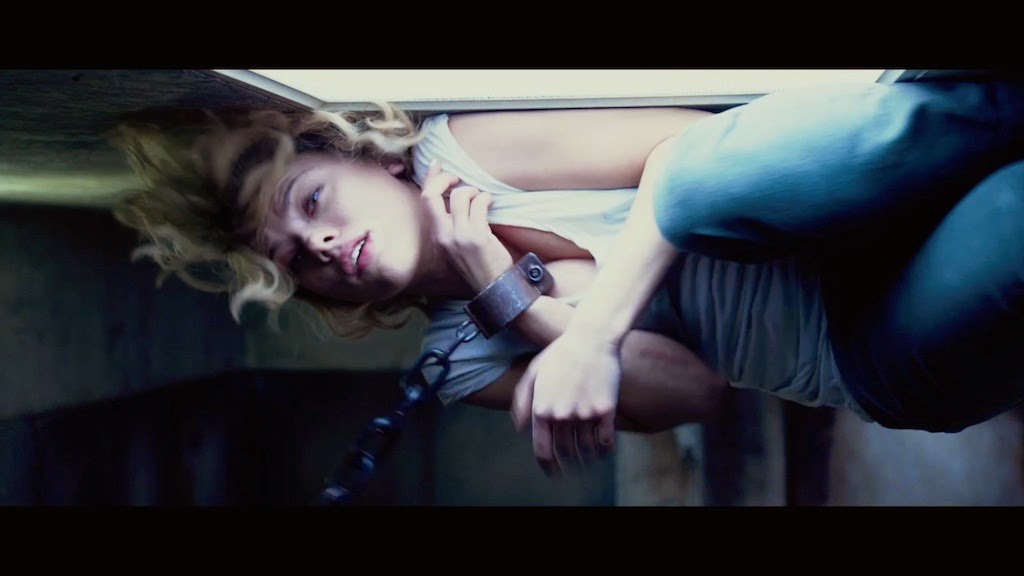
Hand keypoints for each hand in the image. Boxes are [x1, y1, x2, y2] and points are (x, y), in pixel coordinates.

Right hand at [421, 160, 512, 291]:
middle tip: (459, 178)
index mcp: (437, 235)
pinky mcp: (476, 236)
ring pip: (459, 195)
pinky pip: (479, 203)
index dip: (430, 178)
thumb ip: (453, 223)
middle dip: (445, 178)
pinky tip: (491, 203)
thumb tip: (456, 194)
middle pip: (432, 194)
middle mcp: (443, 235)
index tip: (437, 164)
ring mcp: (459, 235)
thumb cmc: (480, 264)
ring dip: (472, 190)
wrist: (495, 287)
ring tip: (481, 198)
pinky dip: (486, 198)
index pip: (425, 200)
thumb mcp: (458, 244)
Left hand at [511, 330, 619, 475]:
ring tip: (590, 461)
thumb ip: (522, 401)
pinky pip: (606, 442)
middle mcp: (561, 415)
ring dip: (588, 460)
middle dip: (570, 465)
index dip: (548, 467)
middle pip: (565, 453)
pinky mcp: (606, 410)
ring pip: (586, 450)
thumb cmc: (560, 354)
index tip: (554, 474)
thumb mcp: (534, 373)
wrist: (592, 338)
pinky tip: (604, 451)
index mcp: (541, 409)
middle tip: (575, 469)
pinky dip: (605, 451)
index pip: (542, 450)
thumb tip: (519, 429)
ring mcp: (584, 413)